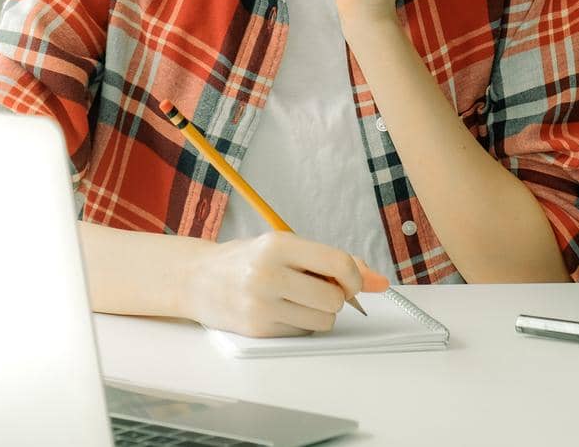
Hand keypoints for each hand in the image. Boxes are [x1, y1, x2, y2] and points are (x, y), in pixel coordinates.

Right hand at [182, 232, 388, 337]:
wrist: (198, 279)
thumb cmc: (247, 260)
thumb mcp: (287, 247)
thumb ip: (333, 262)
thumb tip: (380, 282)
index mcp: (279, 245)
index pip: (338, 263)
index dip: (354, 278)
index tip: (350, 282)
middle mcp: (268, 274)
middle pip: (334, 298)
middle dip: (335, 297)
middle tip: (316, 288)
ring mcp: (261, 304)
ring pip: (323, 320)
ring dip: (319, 313)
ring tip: (296, 299)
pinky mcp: (258, 329)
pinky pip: (303, 333)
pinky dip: (300, 324)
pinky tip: (279, 310)